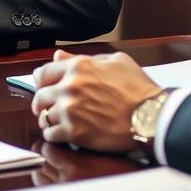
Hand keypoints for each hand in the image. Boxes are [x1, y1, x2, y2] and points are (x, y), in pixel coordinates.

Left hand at [30, 50, 161, 152]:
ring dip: (51, 119)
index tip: (43, 85)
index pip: (44, 72)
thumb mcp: (116, 61)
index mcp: (79, 66)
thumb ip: (84, 58)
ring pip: (44, 116)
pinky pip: (50, 135)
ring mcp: (70, 110)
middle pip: (39, 96)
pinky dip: (55, 135)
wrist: (150, 115)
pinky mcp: (73, 132)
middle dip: (44, 102)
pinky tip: (65, 133)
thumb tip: (60, 55)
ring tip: (61, 121)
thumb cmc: (139, 89)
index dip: (41, 80)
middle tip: (50, 106)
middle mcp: (70, 86)